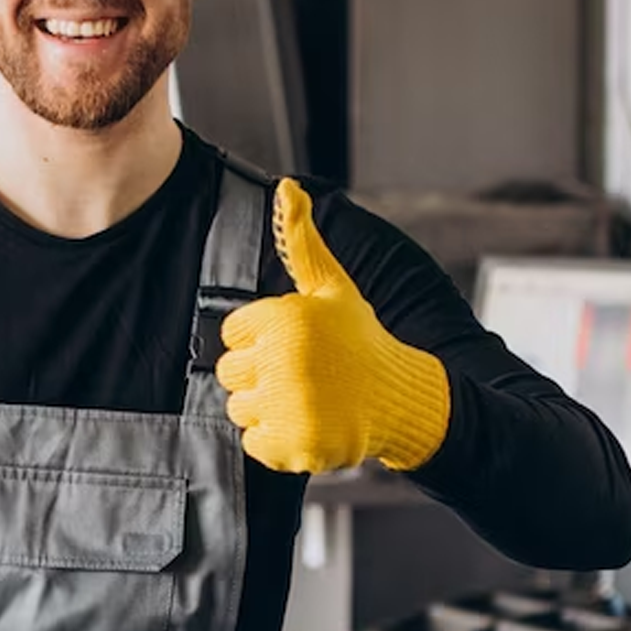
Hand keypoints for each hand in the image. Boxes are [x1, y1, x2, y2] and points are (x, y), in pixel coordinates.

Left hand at [216, 178, 450, 473]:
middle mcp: (284, 360)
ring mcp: (288, 405)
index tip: (292, 344)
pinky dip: (275, 441)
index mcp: (285, 319)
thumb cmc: (360, 340)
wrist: (401, 398)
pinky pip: (252, 443)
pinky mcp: (292, 444)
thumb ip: (301, 242)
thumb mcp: (332, 288)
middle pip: (229, 374)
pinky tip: (307, 424)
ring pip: (239, 409)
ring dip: (266, 409)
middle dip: (260, 375)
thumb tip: (287, 187)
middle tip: (300, 375)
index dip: (259, 340)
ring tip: (306, 399)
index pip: (231, 334)